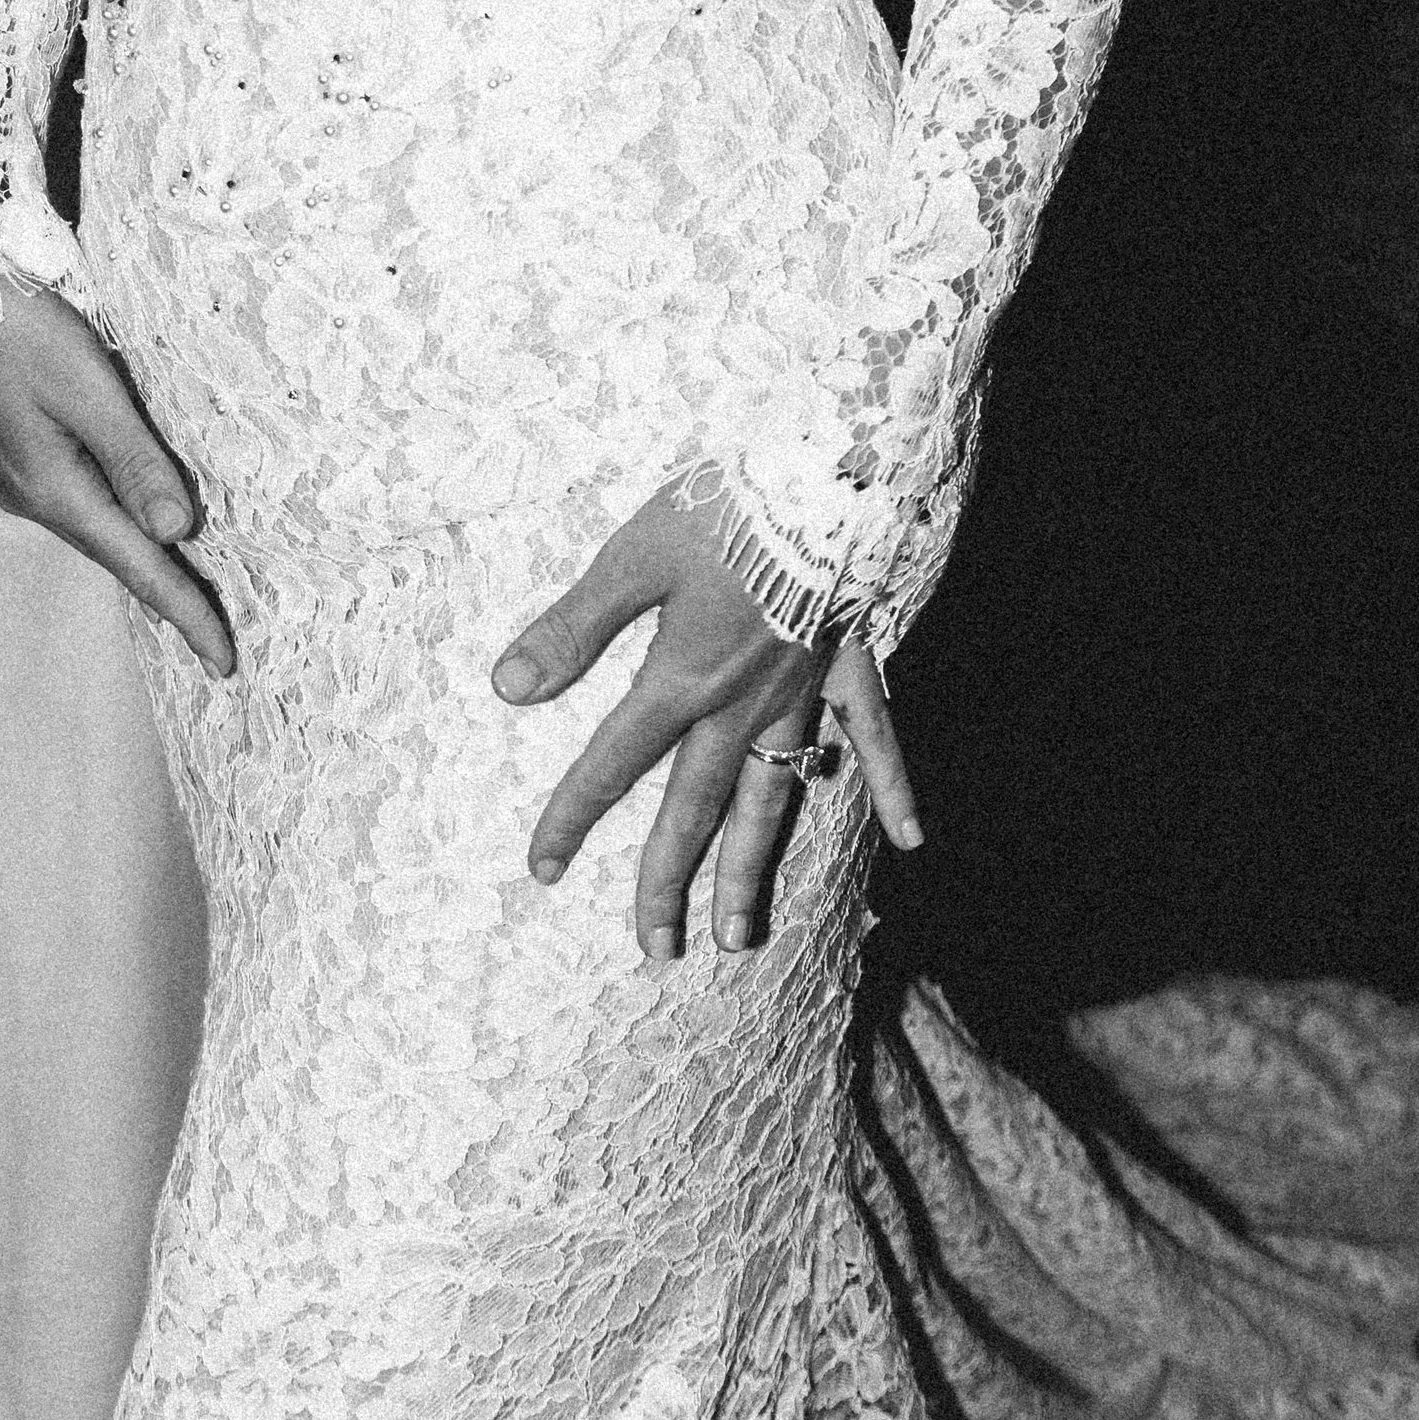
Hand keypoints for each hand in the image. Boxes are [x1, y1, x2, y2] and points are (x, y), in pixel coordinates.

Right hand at [0, 279, 236, 679]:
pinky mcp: (19, 453)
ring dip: (149, 561)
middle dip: (175, 598)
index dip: (189, 614)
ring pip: (103, 529)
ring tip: (197, 591)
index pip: (141, 568)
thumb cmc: (12, 328)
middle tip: (223, 638)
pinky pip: (87, 501)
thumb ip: (134, 458)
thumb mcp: (86, 388)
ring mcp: (22, 479)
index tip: (226, 663)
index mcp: (55, 491)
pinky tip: (144, 519)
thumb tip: (175, 531)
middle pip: (122, 558)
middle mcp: (35, 498)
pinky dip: (124, 520)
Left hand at [491, 478, 921, 961]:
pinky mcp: (850, 664)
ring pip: (773, 799)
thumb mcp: (632, 555)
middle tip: (654, 948)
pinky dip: (891, 787)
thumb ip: (574, 627)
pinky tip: (909, 840)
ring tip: (738, 937)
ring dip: (752, 869)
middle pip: (694, 810)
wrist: (830, 471)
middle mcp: (740, 703)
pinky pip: (874, 738)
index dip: (571, 818)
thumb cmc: (728, 506)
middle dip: (668, 882)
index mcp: (681, 678)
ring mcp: (800, 692)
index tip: (541, 869)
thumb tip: (509, 687)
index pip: (613, 764)